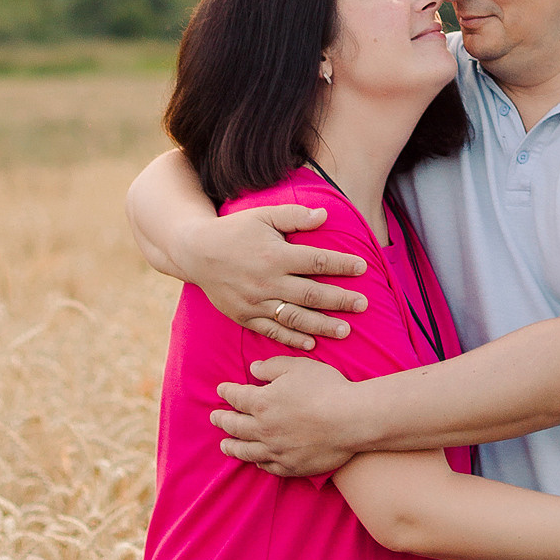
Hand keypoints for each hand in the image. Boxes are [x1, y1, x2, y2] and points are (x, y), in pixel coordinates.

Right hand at [178, 205, 368, 349]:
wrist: (196, 252)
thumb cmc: (235, 231)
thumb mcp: (263, 215)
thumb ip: (294, 216)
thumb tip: (325, 215)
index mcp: (275, 256)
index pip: (317, 261)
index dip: (341, 265)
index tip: (362, 267)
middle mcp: (267, 281)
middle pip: (311, 294)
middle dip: (340, 300)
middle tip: (363, 304)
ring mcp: (255, 302)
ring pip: (294, 317)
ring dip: (321, 325)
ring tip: (345, 330)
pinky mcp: (244, 316)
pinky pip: (271, 331)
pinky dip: (292, 339)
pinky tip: (312, 343)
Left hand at [212, 356, 370, 477]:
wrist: (351, 420)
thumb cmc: (327, 389)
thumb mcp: (298, 367)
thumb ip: (272, 367)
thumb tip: (253, 370)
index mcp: (262, 403)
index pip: (236, 397)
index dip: (227, 392)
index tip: (221, 390)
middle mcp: (263, 429)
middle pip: (235, 426)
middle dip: (222, 420)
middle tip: (214, 418)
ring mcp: (276, 450)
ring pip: (246, 451)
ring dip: (232, 447)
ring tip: (224, 445)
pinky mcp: (291, 466)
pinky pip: (267, 466)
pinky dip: (258, 462)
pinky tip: (256, 461)